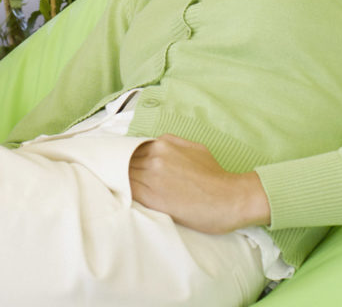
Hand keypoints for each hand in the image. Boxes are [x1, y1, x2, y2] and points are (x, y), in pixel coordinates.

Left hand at [128, 133, 271, 233]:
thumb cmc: (215, 176)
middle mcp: (155, 157)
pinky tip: (123, 196)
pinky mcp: (153, 199)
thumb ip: (172, 143)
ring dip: (120, 180)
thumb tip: (155, 145)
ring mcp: (152, 178)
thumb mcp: (194, 148)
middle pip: (125, 160)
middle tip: (113, 174)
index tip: (120, 162)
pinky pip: (129, 193)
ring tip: (116, 185)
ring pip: (124, 176)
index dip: (125, 156)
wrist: (228, 198)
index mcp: (163, 143)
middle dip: (119, 167)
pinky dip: (124, 193)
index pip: (132, 147)